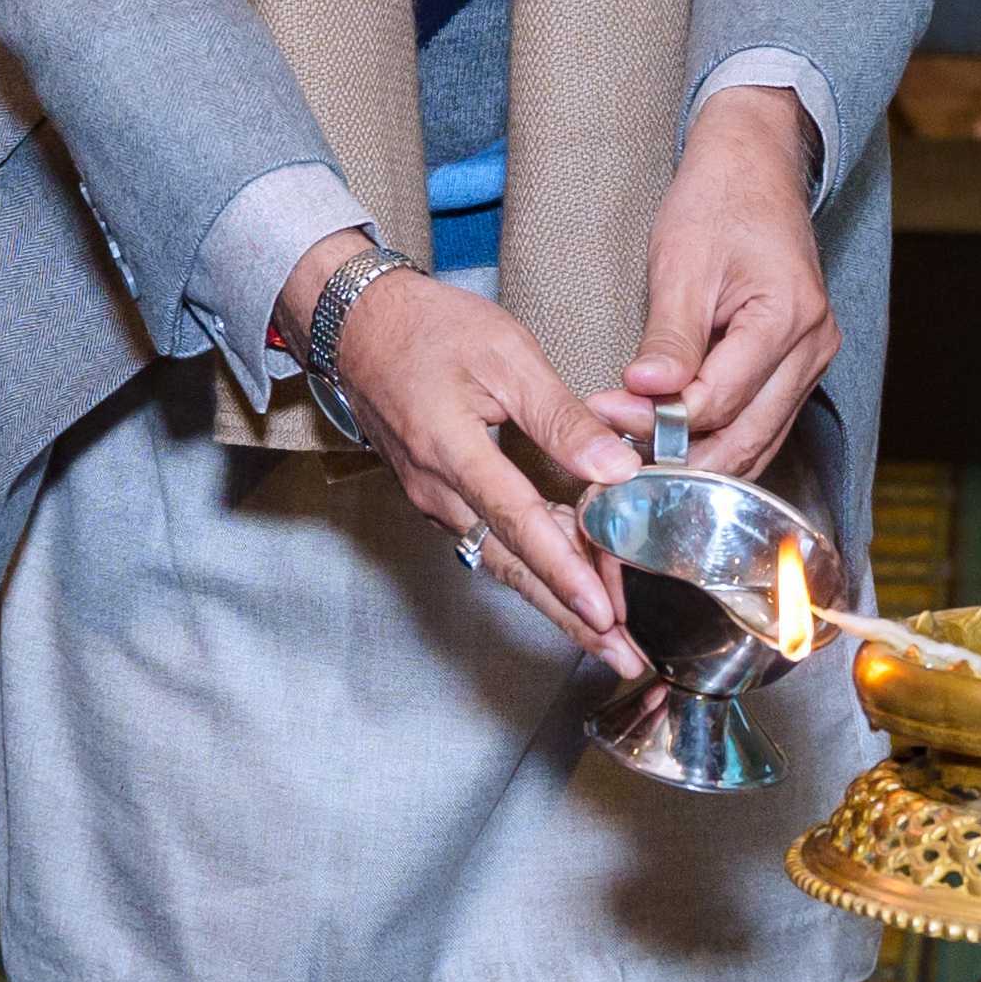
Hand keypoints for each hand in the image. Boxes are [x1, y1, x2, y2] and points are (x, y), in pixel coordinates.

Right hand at [282, 229, 637, 662]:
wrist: (357, 325)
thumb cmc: (429, 328)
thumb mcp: (506, 355)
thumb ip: (561, 417)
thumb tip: (616, 467)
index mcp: (452, 450)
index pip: (519, 522)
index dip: (564, 570)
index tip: (604, 612)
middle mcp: (438, 491)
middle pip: (513, 566)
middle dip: (570, 617)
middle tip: (622, 656)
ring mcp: (434, 500)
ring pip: (504, 560)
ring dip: (556, 597)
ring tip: (608, 635)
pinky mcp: (439, 497)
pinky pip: (492, 540)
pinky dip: (536, 564)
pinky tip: (574, 579)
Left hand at [603, 87, 835, 481]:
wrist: (753, 169)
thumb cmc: (717, 204)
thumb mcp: (682, 265)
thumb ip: (670, 337)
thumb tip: (647, 393)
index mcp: (788, 318)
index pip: (719, 400)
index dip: (658, 417)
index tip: (606, 409)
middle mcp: (813, 348)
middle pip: (746, 437)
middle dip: (679, 453)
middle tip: (617, 448)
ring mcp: (813, 359)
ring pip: (758, 441)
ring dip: (700, 454)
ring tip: (637, 448)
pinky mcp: (800, 365)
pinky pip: (762, 423)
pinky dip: (720, 438)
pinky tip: (675, 438)